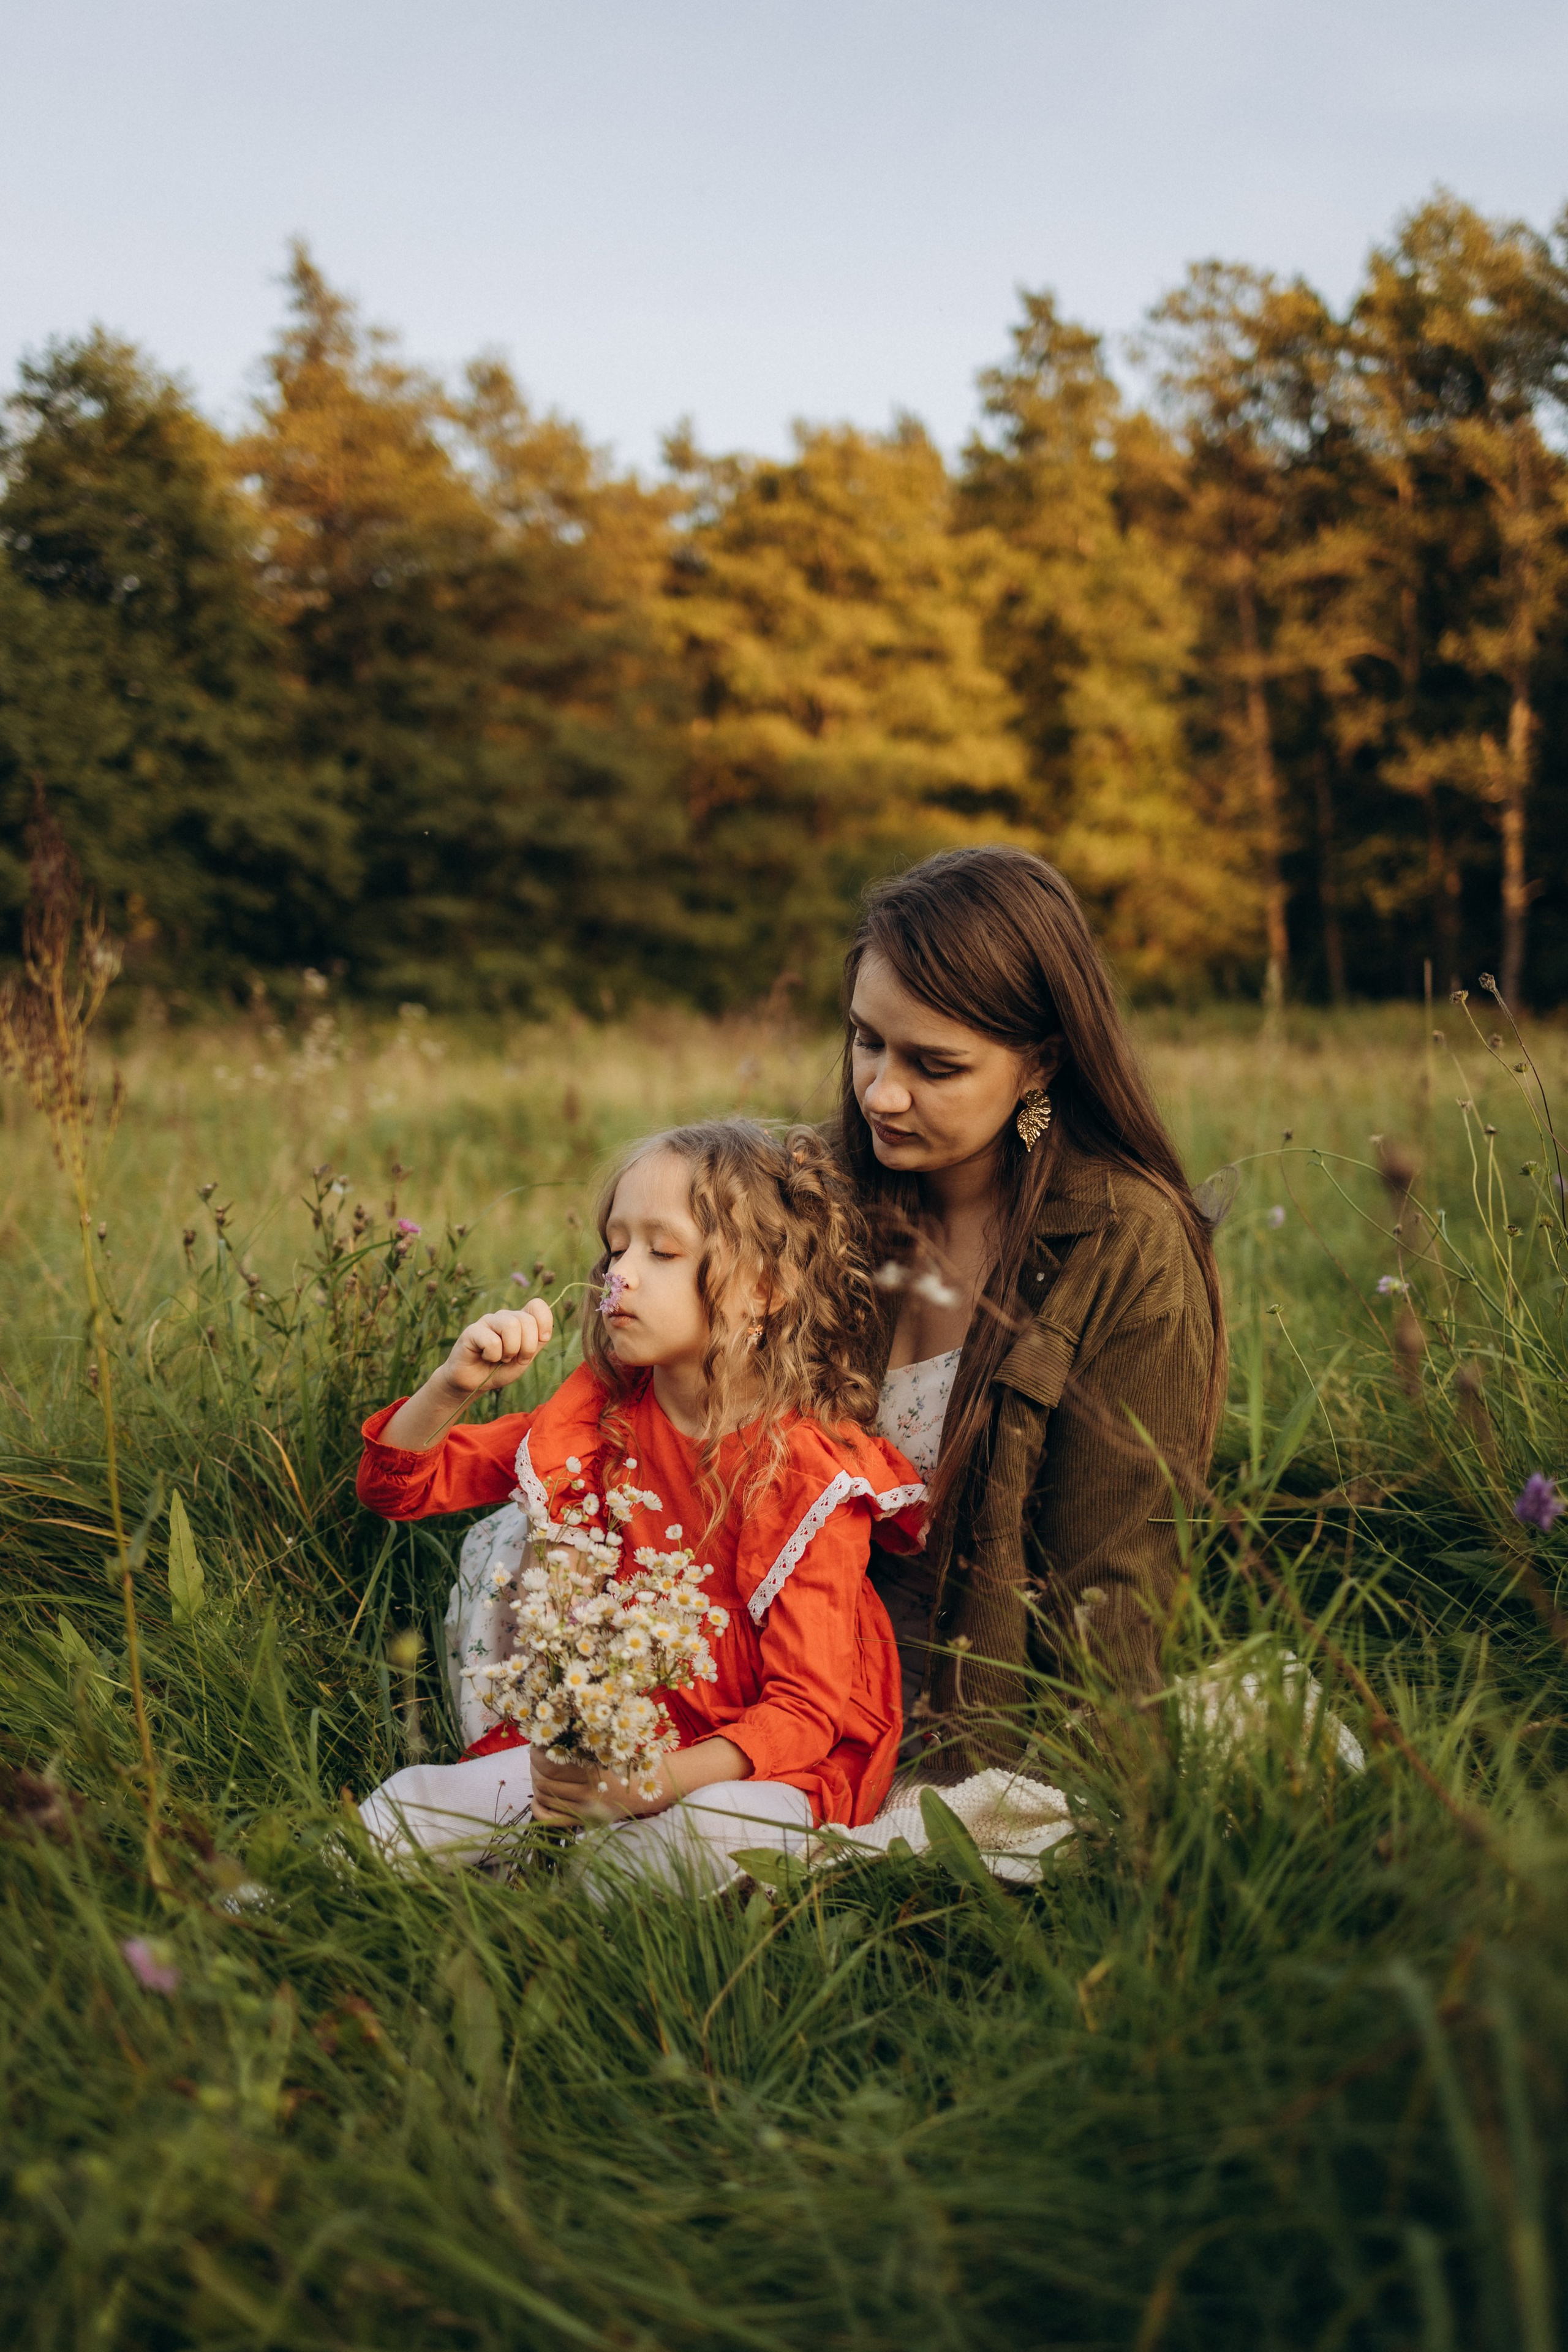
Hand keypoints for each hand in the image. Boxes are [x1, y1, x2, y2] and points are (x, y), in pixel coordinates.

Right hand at [439, 1302, 553, 1401]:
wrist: (474, 1382)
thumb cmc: (499, 1369)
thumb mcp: (524, 1359)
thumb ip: (536, 1344)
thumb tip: (545, 1332)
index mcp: (520, 1320)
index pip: (537, 1305)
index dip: (544, 1323)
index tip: (541, 1340)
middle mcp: (504, 1317)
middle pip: (527, 1320)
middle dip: (527, 1347)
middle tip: (514, 1359)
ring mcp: (488, 1321)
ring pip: (511, 1325)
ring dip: (510, 1350)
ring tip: (501, 1358)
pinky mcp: (472, 1330)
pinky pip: (492, 1341)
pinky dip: (493, 1356)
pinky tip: (485, 1357)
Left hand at [530, 1752, 669, 1824]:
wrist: (653, 1786)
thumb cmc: (629, 1759)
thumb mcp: (608, 1745)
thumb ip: (583, 1743)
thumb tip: (550, 1737)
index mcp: (593, 1770)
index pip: (550, 1764)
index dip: (537, 1754)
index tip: (538, 1744)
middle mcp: (588, 1793)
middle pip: (543, 1781)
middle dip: (534, 1767)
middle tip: (538, 1756)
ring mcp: (585, 1810)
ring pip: (545, 1798)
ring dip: (536, 1783)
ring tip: (541, 1772)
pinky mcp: (585, 1821)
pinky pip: (551, 1820)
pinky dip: (539, 1809)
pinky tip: (539, 1798)